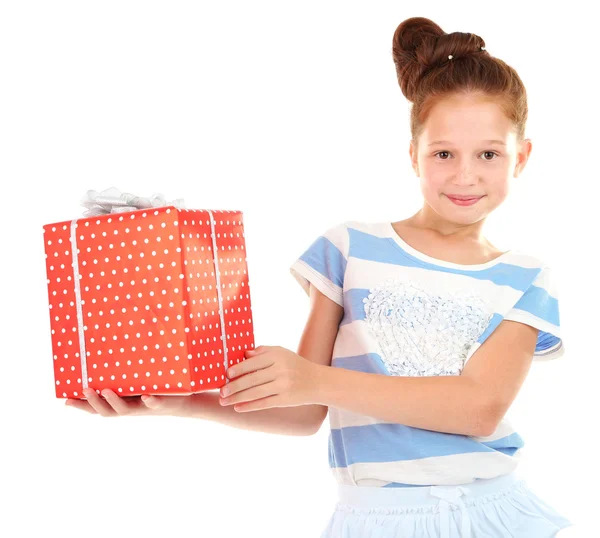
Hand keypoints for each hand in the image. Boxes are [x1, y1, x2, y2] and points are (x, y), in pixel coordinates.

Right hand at [65, 388, 187, 417]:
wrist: (181, 402)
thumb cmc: (154, 390)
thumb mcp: (137, 384)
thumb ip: (123, 377)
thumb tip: (107, 357)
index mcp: (121, 403)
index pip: (97, 408)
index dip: (82, 406)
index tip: (65, 399)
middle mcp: (130, 407)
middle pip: (107, 411)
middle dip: (94, 403)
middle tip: (84, 390)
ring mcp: (144, 407)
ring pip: (126, 409)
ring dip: (115, 401)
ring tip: (106, 390)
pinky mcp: (161, 403)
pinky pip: (155, 403)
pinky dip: (150, 401)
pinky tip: (145, 396)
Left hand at [219, 345, 319, 411]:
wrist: (317, 382)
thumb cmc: (294, 365)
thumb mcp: (281, 353)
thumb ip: (262, 352)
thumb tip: (244, 354)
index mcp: (277, 355)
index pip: (254, 362)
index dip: (239, 368)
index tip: (226, 374)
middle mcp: (280, 370)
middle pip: (252, 379)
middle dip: (234, 386)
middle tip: (221, 391)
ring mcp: (283, 385)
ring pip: (256, 392)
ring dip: (237, 398)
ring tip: (224, 401)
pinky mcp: (285, 399)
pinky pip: (264, 403)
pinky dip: (249, 406)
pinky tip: (238, 408)